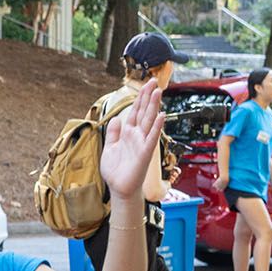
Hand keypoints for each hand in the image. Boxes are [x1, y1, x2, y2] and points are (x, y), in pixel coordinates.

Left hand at [98, 80, 165, 203]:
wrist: (119, 188)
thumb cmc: (116, 171)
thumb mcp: (109, 148)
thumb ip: (113, 133)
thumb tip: (117, 119)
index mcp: (127, 133)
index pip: (135, 111)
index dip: (140, 98)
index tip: (145, 85)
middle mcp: (136, 136)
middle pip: (144, 112)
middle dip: (148, 96)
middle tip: (154, 81)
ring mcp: (142, 143)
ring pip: (149, 121)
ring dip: (154, 106)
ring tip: (158, 92)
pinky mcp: (145, 153)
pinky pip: (152, 138)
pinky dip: (156, 127)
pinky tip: (162, 116)